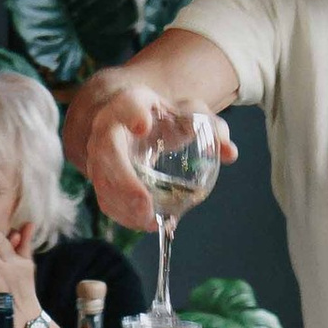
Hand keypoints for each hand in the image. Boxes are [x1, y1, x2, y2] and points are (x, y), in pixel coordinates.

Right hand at [64, 68, 236, 229]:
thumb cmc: (166, 118)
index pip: (129, 104)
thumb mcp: (192, 115)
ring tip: (148, 222)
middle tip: (144, 204)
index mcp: (133, 102)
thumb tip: (229, 153)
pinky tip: (145, 224)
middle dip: (123, 178)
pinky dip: (122, 214)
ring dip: (123, 204)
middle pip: (106, 149)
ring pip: (102, 179)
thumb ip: (213, 129)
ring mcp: (98, 152)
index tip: (142, 126)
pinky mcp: (99, 175)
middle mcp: (109, 126)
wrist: (135, 123)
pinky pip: (104, 196)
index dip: (132, 113)